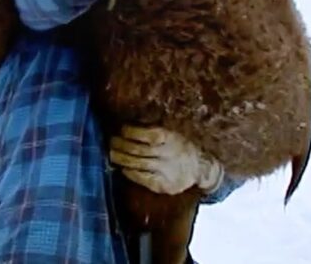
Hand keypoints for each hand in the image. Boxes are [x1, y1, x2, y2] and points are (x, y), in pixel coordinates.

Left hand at [109, 125, 225, 195]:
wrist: (199, 168)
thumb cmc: (180, 146)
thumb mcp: (172, 133)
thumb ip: (154, 130)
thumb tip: (128, 125)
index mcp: (171, 138)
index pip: (148, 134)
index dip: (131, 131)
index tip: (121, 129)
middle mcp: (168, 154)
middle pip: (139, 150)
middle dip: (121, 145)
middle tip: (111, 142)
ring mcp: (166, 171)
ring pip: (138, 164)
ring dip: (122, 159)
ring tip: (112, 154)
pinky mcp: (163, 185)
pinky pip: (142, 179)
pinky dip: (131, 173)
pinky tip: (123, 169)